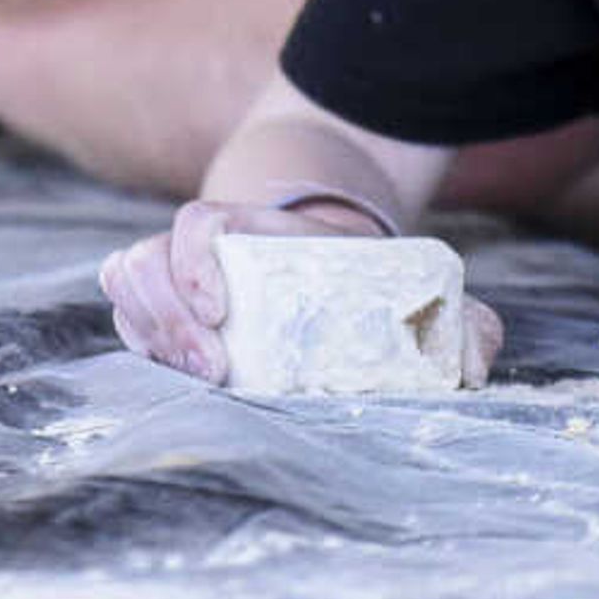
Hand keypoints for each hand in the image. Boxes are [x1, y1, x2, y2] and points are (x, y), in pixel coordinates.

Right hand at [100, 198, 502, 385]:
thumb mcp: (408, 283)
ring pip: (126, 279)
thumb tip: (477, 361)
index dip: (195, 260)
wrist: (318, 253)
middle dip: (170, 320)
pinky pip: (121, 305)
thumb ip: (455, 316)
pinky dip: (134, 331)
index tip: (222, 310)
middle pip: (149, 260)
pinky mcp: (159, 304)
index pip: (199, 221)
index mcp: (256, 227)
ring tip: (197, 376)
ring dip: (149, 329)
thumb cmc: (361, 278)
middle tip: (215, 370)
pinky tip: (170, 370)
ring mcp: (174, 270)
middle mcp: (204, 244)